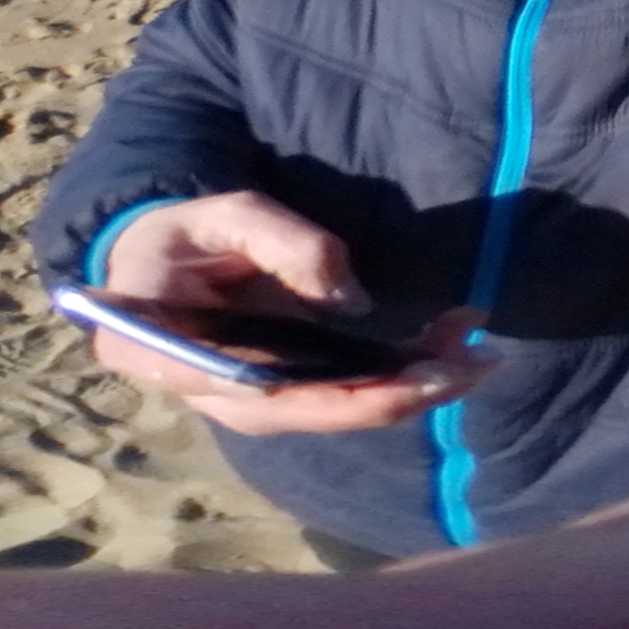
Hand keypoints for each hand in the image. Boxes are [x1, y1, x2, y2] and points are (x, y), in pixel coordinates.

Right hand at [86, 190, 485, 434]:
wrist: (151, 264)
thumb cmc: (178, 238)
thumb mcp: (222, 217)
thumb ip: (281, 243)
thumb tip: (350, 297)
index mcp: (176, 361)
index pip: (275, 394)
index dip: (355, 394)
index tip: (424, 376)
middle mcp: (221, 401)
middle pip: (324, 412)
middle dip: (408, 391)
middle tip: (478, 358)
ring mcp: (254, 407)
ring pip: (344, 412)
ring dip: (415, 387)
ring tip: (477, 351)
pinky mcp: (283, 398)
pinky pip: (346, 399)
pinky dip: (401, 380)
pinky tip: (448, 353)